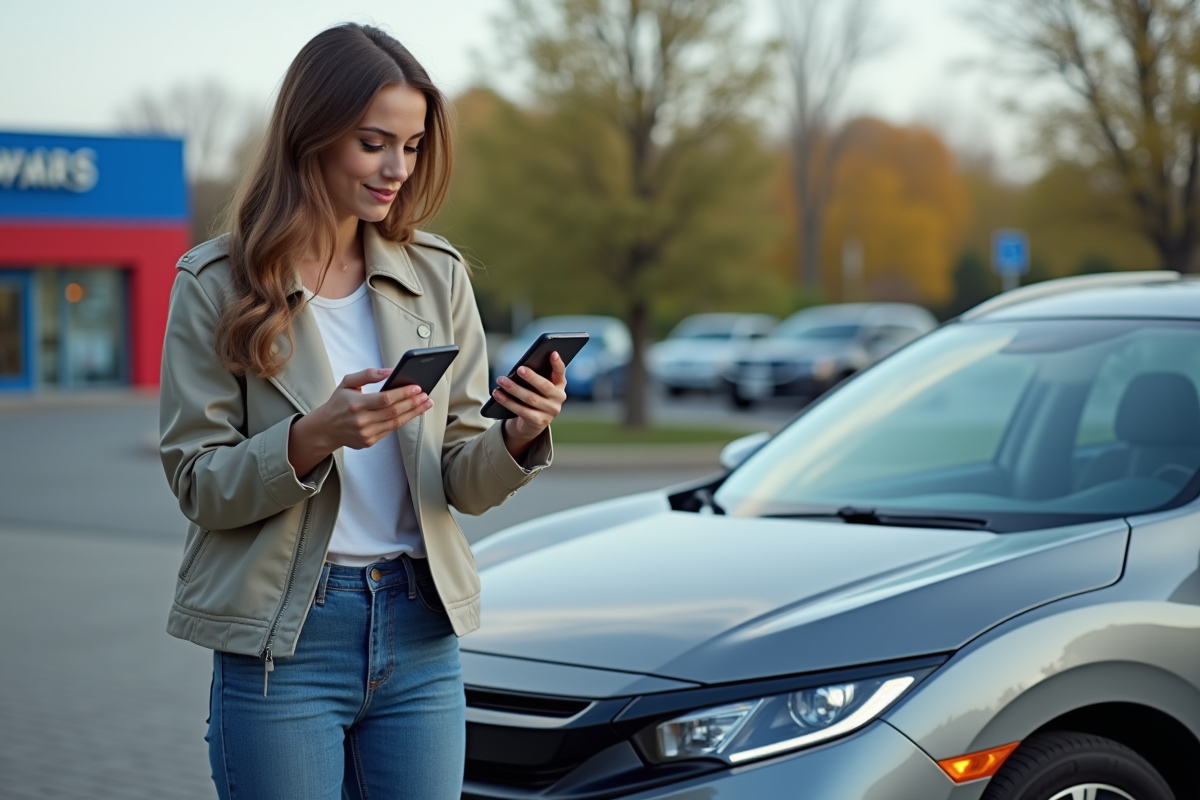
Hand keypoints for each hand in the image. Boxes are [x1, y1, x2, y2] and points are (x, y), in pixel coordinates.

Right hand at [288, 368, 432, 475]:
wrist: (326, 428)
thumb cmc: (339, 403)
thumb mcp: (347, 383)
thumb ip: (367, 375)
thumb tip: (389, 371)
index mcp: (355, 404)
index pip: (385, 399)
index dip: (403, 393)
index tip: (417, 387)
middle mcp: (361, 421)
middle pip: (394, 412)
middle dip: (413, 403)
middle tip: (426, 395)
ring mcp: (366, 434)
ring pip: (396, 423)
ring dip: (414, 413)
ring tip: (426, 403)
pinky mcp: (369, 441)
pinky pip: (391, 430)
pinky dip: (404, 420)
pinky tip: (413, 412)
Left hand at [493, 352, 567, 458]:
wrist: (531, 422)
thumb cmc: (533, 395)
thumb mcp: (536, 385)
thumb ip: (533, 376)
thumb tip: (520, 369)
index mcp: (559, 384)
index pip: (560, 372)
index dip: (557, 363)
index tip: (553, 352)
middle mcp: (559, 398)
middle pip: (545, 386)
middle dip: (531, 377)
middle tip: (519, 368)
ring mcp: (551, 412)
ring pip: (530, 399)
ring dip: (514, 389)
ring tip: (500, 380)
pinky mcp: (539, 422)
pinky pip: (521, 410)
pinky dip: (507, 402)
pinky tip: (497, 394)